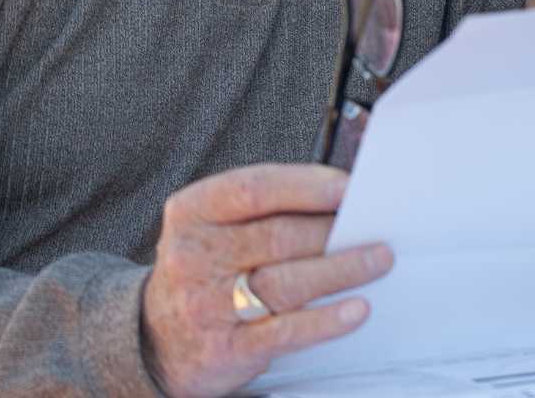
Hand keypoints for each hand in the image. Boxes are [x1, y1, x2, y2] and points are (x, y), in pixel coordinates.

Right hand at [141, 164, 393, 397]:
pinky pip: (285, 331)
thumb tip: (341, 197)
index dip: (306, 185)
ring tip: (378, 259)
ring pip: (287, 281)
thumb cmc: (205, 270)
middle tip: (375, 227)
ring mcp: (207, 304)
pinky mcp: (226, 348)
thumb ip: (267, 209)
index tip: (348, 187)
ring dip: (342, 269)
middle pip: (279, 236)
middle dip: (334, 230)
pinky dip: (326, 320)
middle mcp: (194, 255)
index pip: (254, 188)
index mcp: (193, 212)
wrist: (156, 339)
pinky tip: (356, 309)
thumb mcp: (215, 227)